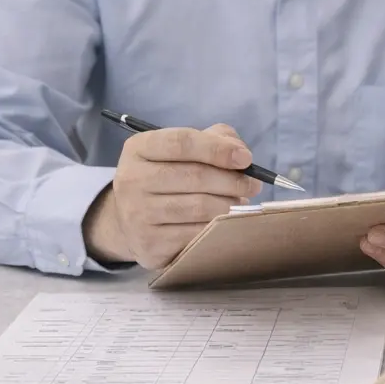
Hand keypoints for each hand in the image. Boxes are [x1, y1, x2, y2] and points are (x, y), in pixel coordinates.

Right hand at [85, 124, 261, 268]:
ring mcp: (137, 214)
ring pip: (200, 207)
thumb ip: (216, 139)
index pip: (182, 142)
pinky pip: (197, 234)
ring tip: (239, 203)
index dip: (218, 149)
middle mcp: (132, 180)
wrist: (133, 222)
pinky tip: (223, 223)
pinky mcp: (149, 244)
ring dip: (229, 205)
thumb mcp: (185, 150)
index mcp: (139, 149)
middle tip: (252, 186)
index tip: (246, 159)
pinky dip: (218, 228)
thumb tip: (240, 152)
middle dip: (233, 181)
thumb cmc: (170, 177)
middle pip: (195, 176)